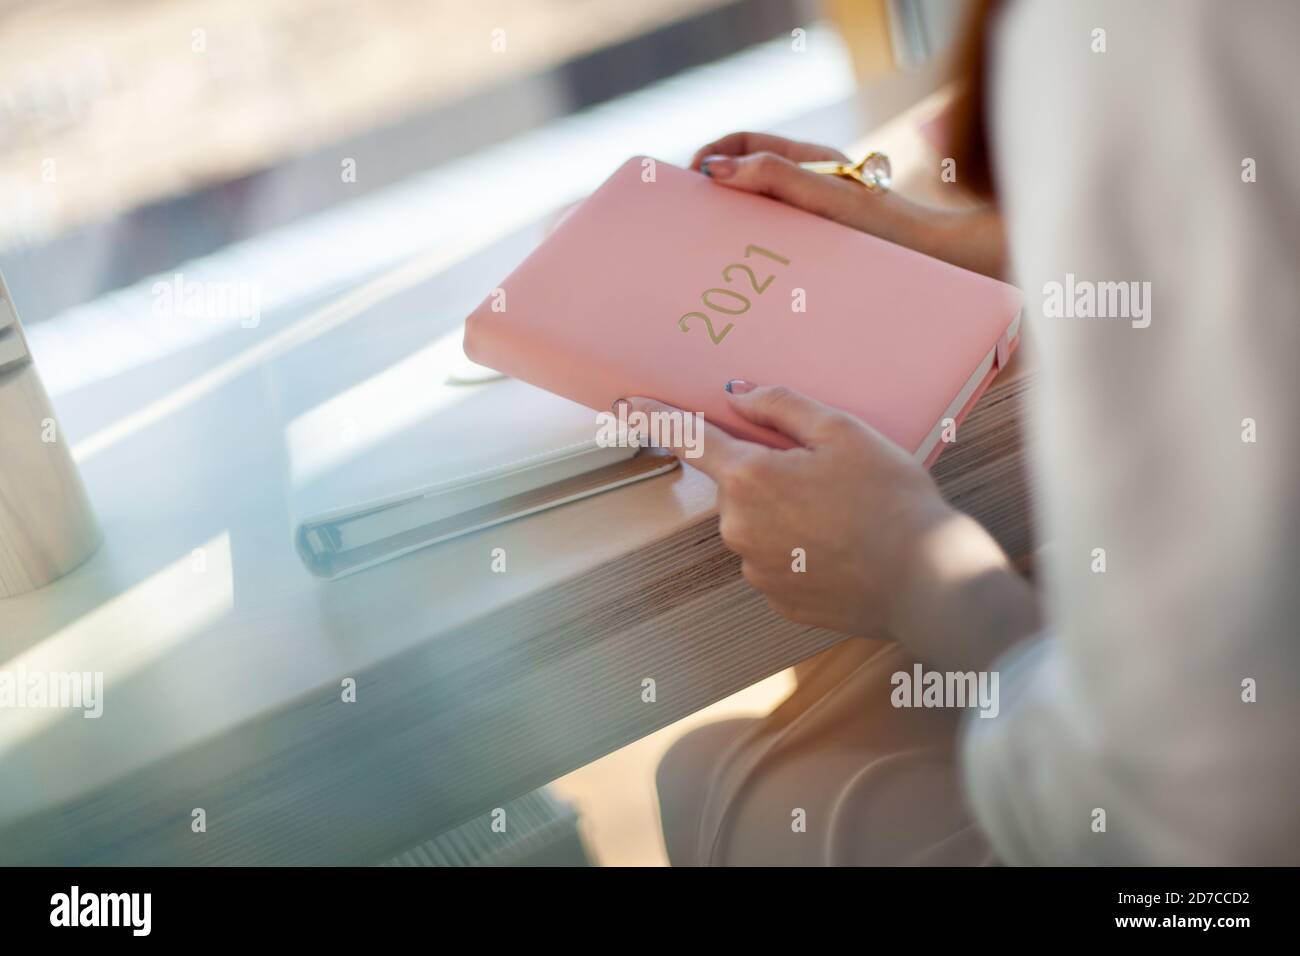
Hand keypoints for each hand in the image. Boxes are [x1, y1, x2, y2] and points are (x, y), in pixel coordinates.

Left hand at [625, 382, 952, 637]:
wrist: (928, 582)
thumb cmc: (891, 500)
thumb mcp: (844, 431)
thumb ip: (782, 407)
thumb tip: (739, 394)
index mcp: (750, 478)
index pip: (689, 439)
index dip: (656, 418)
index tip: (626, 405)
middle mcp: (739, 527)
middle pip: (740, 485)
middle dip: (773, 475)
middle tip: (831, 476)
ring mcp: (756, 569)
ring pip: (761, 525)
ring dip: (790, 515)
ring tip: (848, 517)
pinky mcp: (779, 601)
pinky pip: (780, 561)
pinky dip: (804, 551)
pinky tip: (846, 548)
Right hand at [689, 131, 1007, 278]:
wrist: (947, 267)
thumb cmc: (895, 234)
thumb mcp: (830, 200)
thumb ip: (777, 178)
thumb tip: (718, 171)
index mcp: (811, 164)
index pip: (743, 144)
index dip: (711, 155)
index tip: (688, 181)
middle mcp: (812, 188)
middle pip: (745, 179)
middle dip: (712, 194)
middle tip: (687, 224)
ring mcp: (818, 221)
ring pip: (760, 215)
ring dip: (731, 229)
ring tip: (708, 258)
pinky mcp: (825, 253)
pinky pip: (778, 247)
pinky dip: (754, 256)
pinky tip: (745, 286)